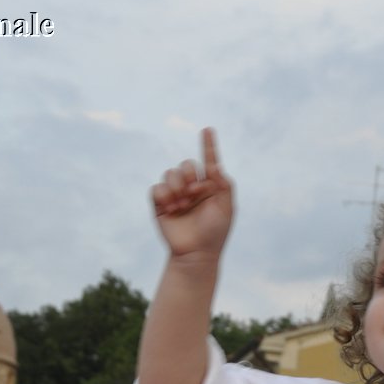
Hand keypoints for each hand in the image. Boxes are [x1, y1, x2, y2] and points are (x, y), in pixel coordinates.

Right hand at [150, 127, 233, 261]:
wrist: (196, 253)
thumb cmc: (215, 233)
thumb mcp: (227, 208)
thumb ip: (224, 185)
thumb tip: (214, 166)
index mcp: (210, 187)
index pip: (208, 162)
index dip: (208, 146)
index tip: (208, 130)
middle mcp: (192, 188)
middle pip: (185, 164)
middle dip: (188, 174)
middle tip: (194, 192)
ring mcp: (176, 195)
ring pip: (169, 173)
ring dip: (177, 187)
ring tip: (182, 204)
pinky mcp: (160, 204)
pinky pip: (156, 188)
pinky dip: (164, 195)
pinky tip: (172, 208)